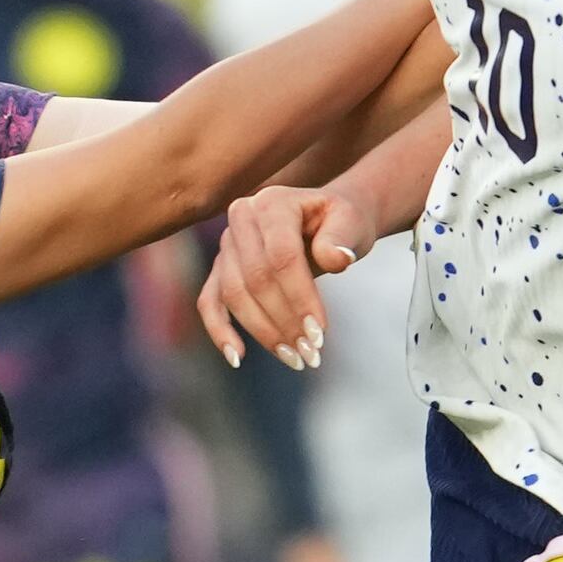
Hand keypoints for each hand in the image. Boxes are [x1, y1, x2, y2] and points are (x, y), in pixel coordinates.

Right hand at [198, 179, 377, 368]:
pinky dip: (219, 329)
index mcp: (273, 202)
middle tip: (311, 354)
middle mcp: (242, 217)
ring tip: (294, 358)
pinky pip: (210, 300)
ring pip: (234, 295)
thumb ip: (344, 236)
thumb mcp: (352, 221)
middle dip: (284, 322)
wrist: (326, 220)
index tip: (320, 332)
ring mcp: (227, 243)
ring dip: (263, 332)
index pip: (282, 257)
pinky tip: (237, 358)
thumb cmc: (341, 221)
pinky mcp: (221, 267)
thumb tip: (337, 258)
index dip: (300, 297)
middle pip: (256, 279)